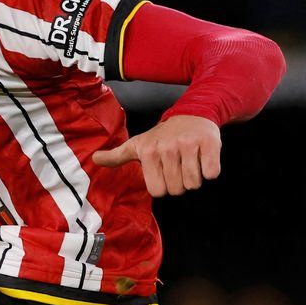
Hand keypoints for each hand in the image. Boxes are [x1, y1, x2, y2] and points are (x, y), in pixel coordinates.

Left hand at [91, 114, 221, 196]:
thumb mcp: (138, 143)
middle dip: (180, 182)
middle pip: (177, 189)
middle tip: (179, 164)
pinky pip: (211, 174)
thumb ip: (117, 155)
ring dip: (195, 177)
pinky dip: (210, 170)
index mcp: (149, 151)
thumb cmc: (163, 135)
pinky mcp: (210, 143)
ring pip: (194, 183)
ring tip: (190, 160)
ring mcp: (189, 145)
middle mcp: (167, 147)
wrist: (193, 113)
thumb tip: (94, 159)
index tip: (165, 170)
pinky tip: (203, 157)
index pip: (158, 191)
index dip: (164, 185)